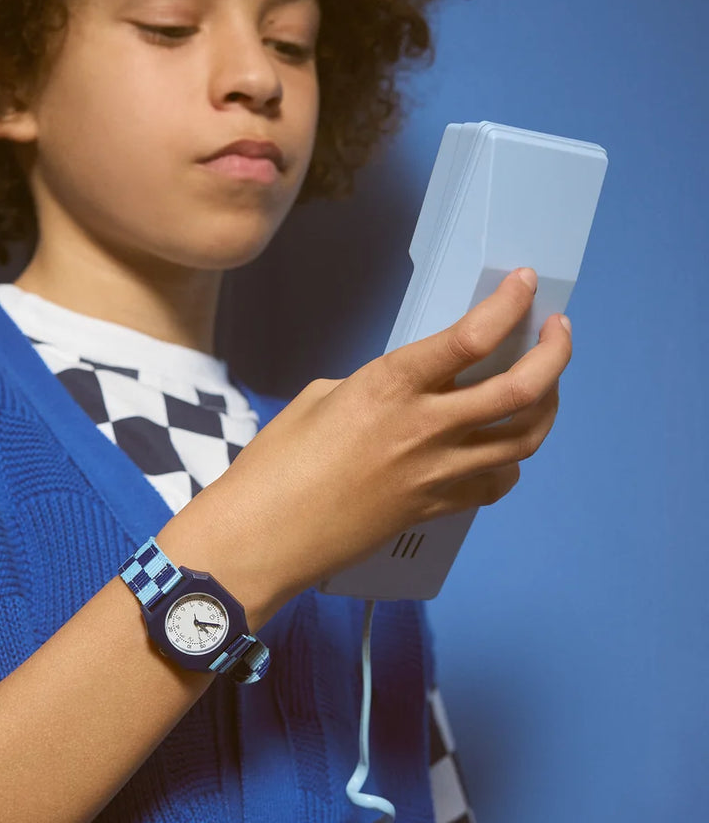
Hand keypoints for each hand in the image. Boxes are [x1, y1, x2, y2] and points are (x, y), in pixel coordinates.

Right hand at [161, 268, 571, 626]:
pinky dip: (511, 460)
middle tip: (558, 331)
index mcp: (389, 388)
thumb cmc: (275, 468)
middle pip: (522, 389)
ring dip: (546, 405)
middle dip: (554, 353)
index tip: (526, 284)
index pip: (473, 337)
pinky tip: (503, 446)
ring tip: (545, 384)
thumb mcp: (320, 398)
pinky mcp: (435, 509)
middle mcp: (425, 429)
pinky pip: (496, 482)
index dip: (509, 303)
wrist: (264, 539)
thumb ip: (373, 385)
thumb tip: (405, 390)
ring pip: (524, 438)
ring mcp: (436, 474)